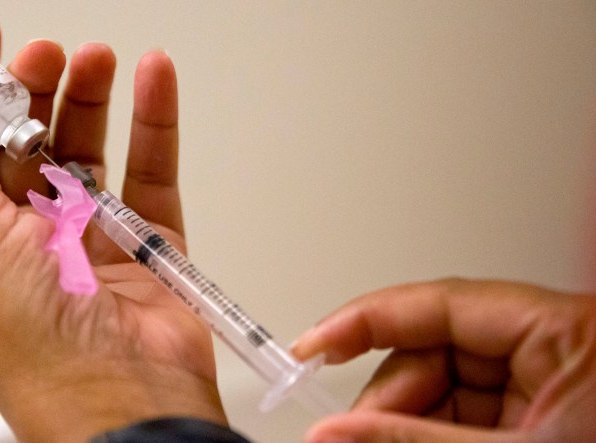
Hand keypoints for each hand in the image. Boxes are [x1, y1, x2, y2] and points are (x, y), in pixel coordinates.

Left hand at [0, 11, 224, 440]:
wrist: (125, 403)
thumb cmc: (39, 352)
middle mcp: (32, 240)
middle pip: (31, 146)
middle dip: (36, 93)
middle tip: (48, 54)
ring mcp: (92, 239)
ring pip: (92, 153)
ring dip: (93, 102)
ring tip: (98, 58)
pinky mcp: (146, 243)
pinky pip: (151, 173)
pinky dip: (154, 125)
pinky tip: (154, 81)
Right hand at [292, 278, 595, 441]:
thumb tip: (337, 431)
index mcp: (565, 331)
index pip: (440, 302)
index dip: (366, 319)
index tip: (315, 345)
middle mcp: (553, 348)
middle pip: (435, 348)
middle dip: (388, 396)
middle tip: (347, 434)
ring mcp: (545, 384)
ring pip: (444, 386)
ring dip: (405, 420)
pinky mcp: (540, 416)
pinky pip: (463, 413)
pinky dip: (431, 434)